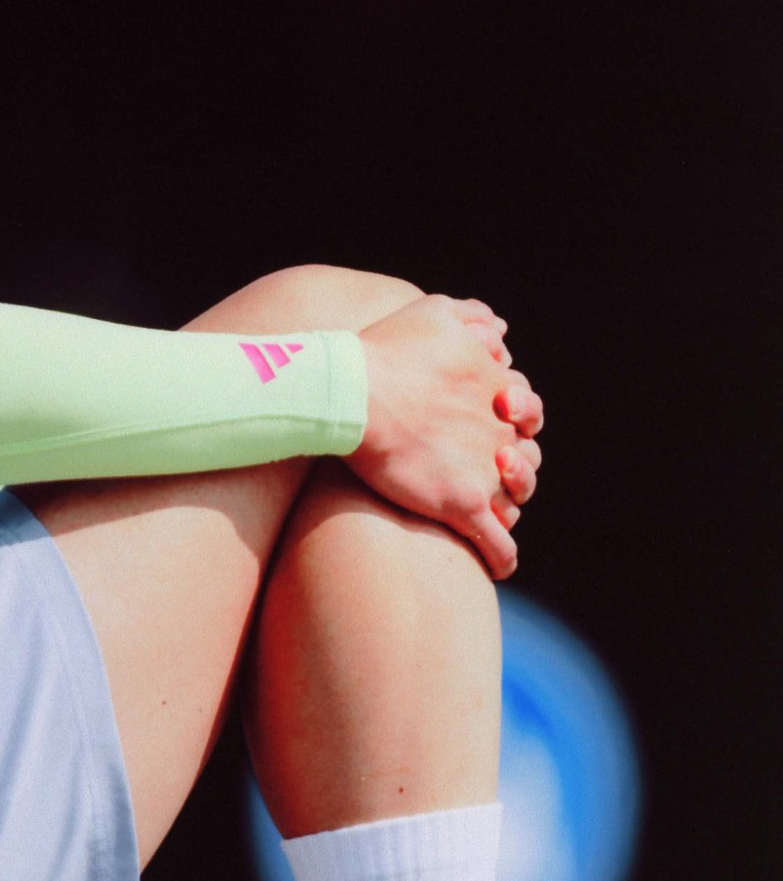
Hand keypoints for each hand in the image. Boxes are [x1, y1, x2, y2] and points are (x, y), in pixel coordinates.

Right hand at [355, 294, 544, 579]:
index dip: (512, 420)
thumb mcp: (435, 314)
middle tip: (488, 470)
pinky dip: (503, 556)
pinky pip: (497, 542)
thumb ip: (472, 318)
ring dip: (508, 508)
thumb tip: (500, 333)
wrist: (355, 393)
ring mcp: (486, 471)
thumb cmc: (387, 351)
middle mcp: (502, 431)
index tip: (488, 424)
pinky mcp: (464, 506)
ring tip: (490, 516)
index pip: (525, 412)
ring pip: (515, 501)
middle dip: (514, 465)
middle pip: (525, 457)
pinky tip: (498, 566)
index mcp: (499, 390)